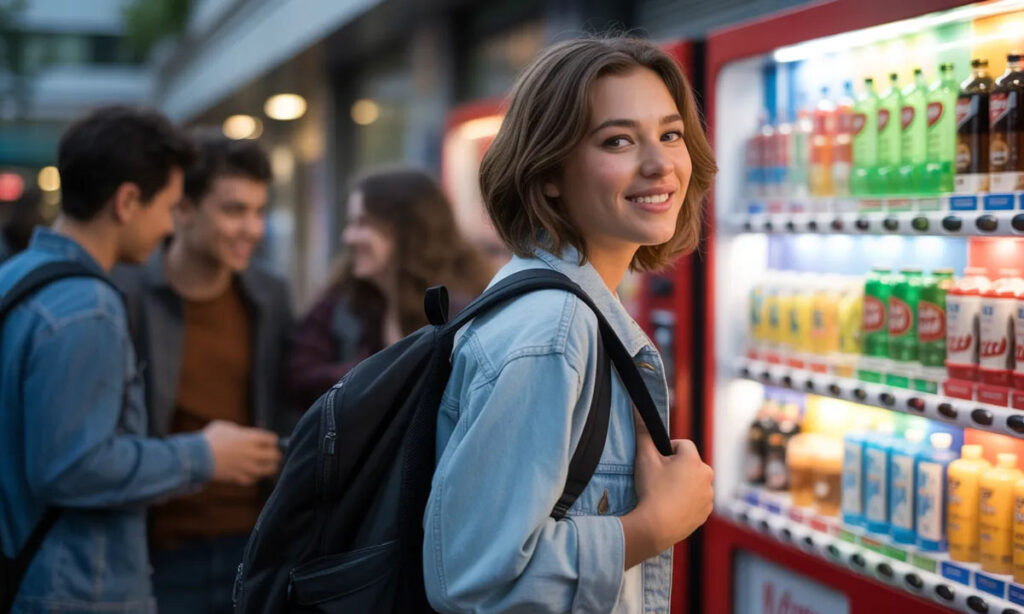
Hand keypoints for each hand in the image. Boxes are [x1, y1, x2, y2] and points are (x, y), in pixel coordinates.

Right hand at [202, 420, 281, 484]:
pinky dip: (253, 477)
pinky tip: (250, 473)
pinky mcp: (238, 477)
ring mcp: (246, 466)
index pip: (273, 439)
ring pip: (268, 470)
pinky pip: (253, 479)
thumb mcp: (226, 426)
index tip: (266, 441)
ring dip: (268, 467)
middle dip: (274, 454)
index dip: (271, 440)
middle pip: (275, 455)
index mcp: (251, 437)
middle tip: (269, 454)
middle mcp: (252, 452)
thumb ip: (239, 430)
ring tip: (265, 465)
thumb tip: (246, 433)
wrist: (196, 456)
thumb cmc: (209, 438)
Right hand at [621, 410, 712, 567]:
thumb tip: (639, 411)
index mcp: (694, 460)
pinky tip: (672, 506)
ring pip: (694, 482)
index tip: (657, 462)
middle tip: (659, 478)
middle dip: (677, 467)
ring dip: (683, 484)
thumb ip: (644, 433)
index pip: (682, 445)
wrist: (655, 527)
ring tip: (665, 494)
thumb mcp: (644, 458)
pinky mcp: (706, 512)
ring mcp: (708, 495)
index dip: (668, 451)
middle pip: (690, 463)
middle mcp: (707, 476)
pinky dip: (687, 500)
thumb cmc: (651, 490)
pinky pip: (697, 499)